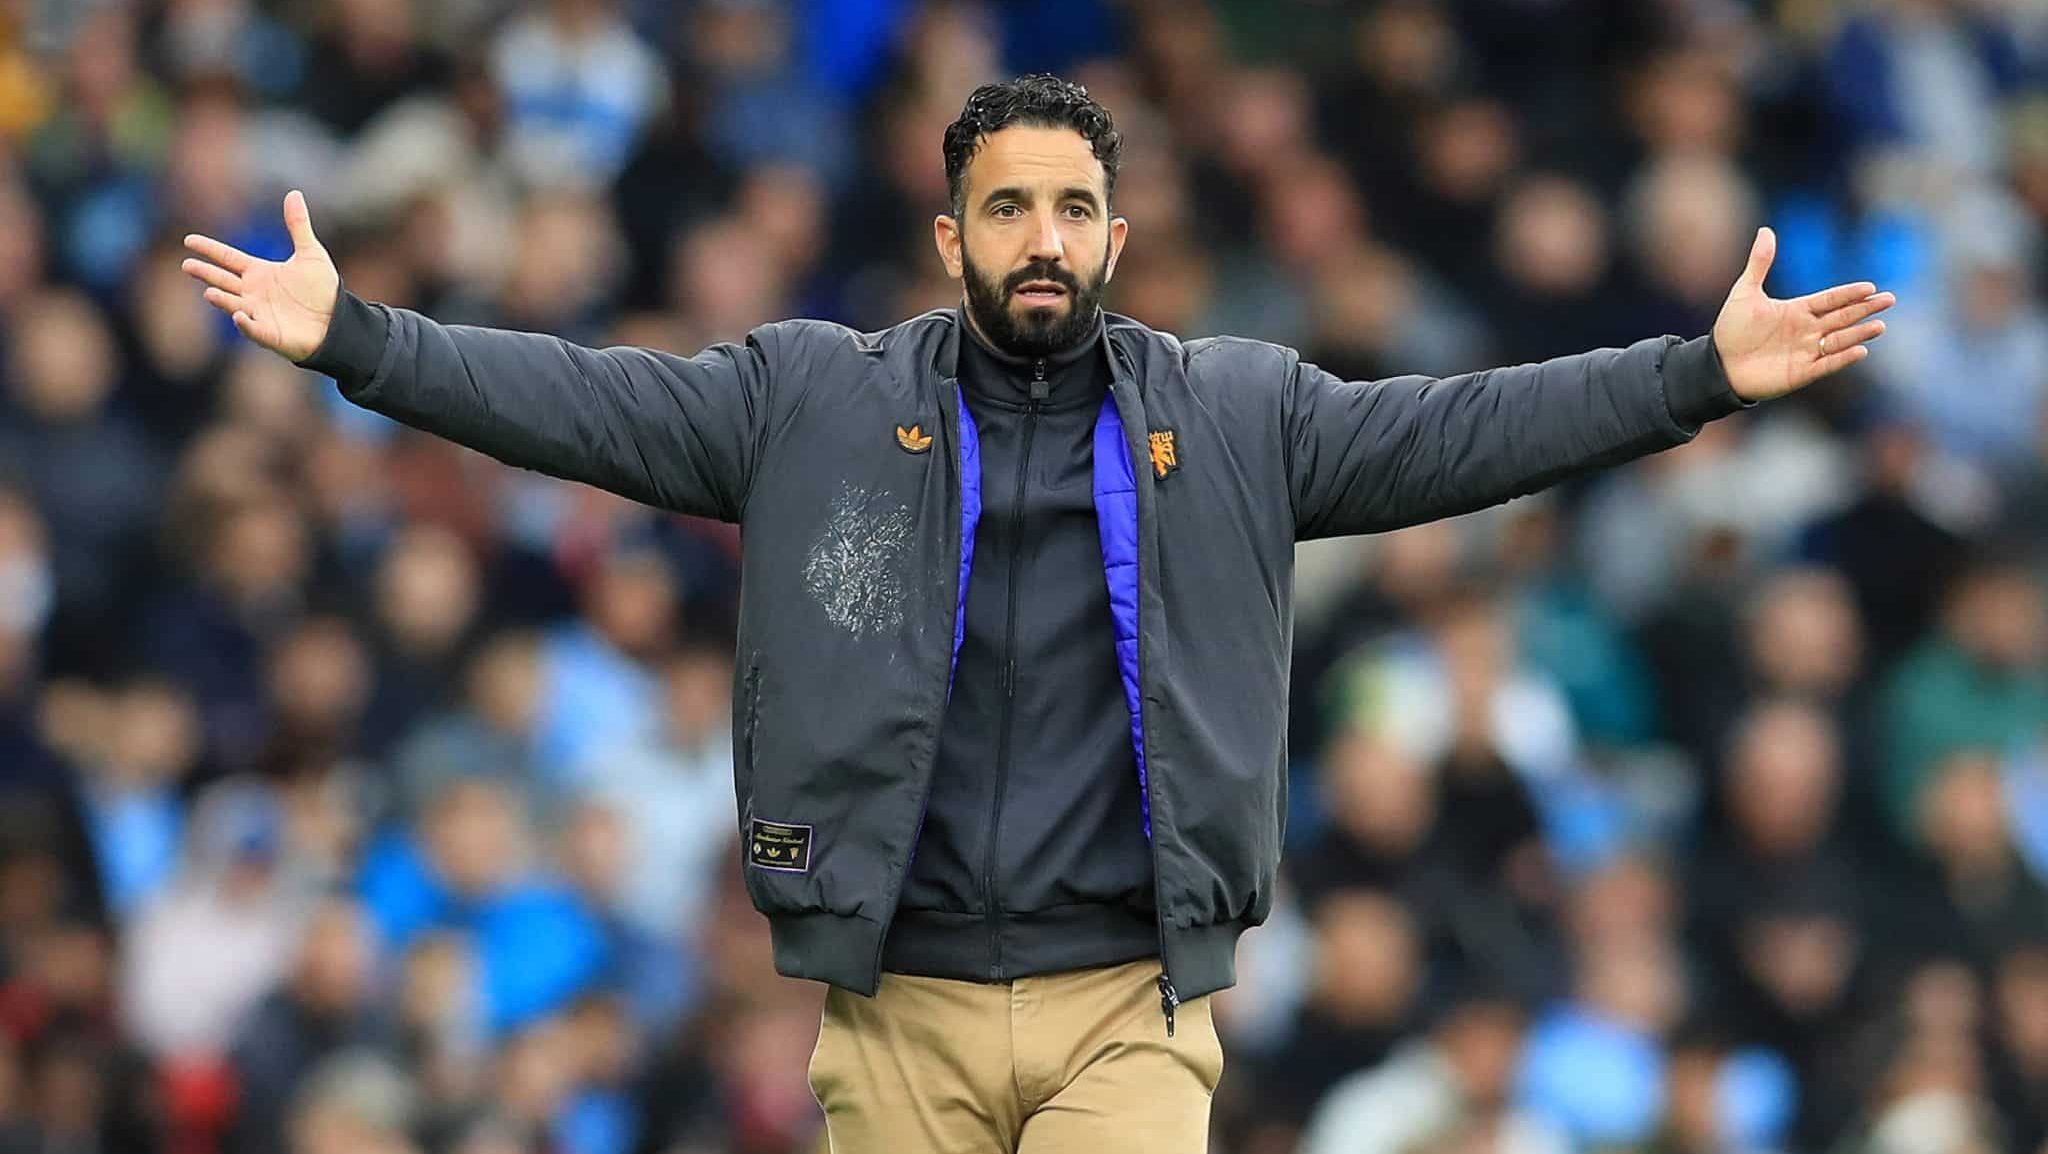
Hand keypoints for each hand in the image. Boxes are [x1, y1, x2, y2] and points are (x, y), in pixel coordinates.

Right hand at [180, 190, 338, 362]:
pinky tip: (239, 316)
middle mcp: (254, 292)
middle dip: (205, 274)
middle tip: (187, 265)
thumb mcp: (311, 253)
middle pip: (223, 280)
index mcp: (260, 272)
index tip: (189, 240)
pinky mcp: (270, 333)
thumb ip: (298, 225)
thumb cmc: (323, 290)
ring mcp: (259, 313)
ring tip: (209, 292)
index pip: (228, 258)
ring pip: (233, 304)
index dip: (210, 249)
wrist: (339, 321)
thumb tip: (294, 193)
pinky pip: (253, 328)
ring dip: (222, 299)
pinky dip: (245, 324)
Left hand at [1713, 226, 1895, 401]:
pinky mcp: (1801, 372)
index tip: (1870, 287)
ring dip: (1858, 333)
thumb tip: (1766, 230)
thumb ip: (1760, 263)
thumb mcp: (1745, 292)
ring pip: (1839, 340)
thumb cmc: (1731, 330)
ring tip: (1879, 326)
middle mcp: (1806, 330)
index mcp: (1797, 311)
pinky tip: (1860, 350)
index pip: (1830, 299)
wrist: (1717, 365)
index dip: (1849, 293)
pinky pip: (1826, 365)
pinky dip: (1842, 358)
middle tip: (1889, 300)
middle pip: (1842, 317)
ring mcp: (1805, 351)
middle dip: (1865, 309)